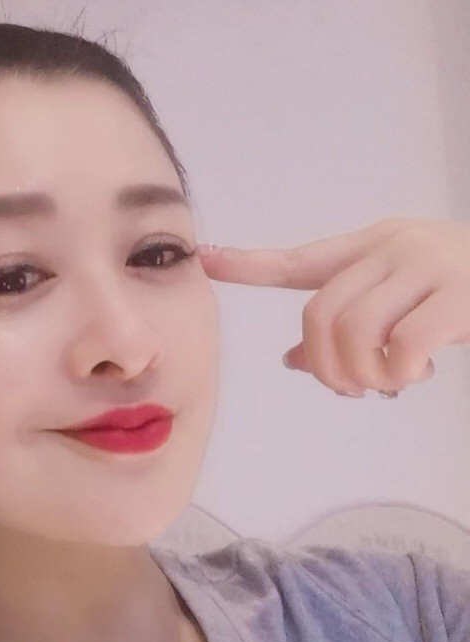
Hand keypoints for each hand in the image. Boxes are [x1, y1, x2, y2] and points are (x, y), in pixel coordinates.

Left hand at [197, 217, 469, 396]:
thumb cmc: (461, 292)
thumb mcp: (399, 295)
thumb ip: (347, 320)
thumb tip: (291, 359)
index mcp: (371, 247)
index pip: (297, 259)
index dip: (247, 264)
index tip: (204, 260)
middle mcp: (393, 248)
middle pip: (319, 313)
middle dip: (323, 364)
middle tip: (347, 388)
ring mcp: (428, 265)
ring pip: (353, 330)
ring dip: (356, 372)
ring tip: (382, 383)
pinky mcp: (463, 295)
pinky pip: (402, 344)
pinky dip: (396, 372)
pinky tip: (413, 375)